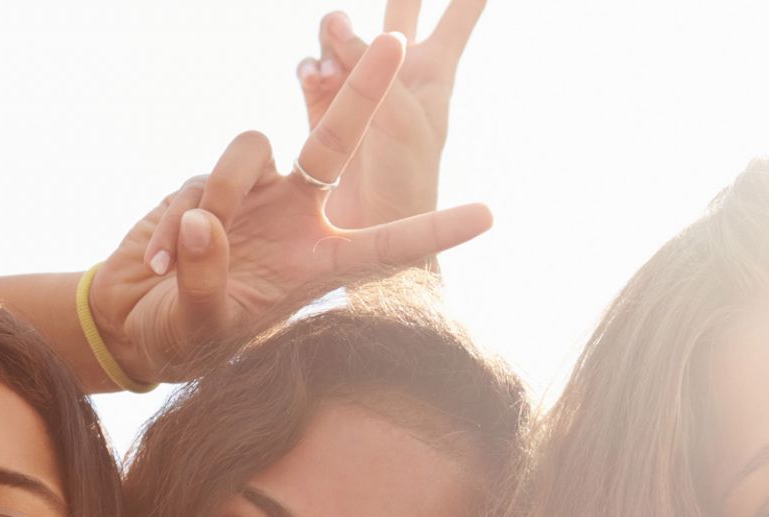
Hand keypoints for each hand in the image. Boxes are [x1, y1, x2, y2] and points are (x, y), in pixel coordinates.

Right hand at [88, 32, 489, 385]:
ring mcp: (256, 197)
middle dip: (363, 92)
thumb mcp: (197, 324)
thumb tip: (204, 222)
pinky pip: (200, 178)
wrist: (137, 323)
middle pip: (335, 142)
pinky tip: (157, 263)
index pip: (385, 244)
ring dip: (216, 195)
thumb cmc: (181, 340)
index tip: (488, 214)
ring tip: (180, 256)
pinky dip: (174, 221)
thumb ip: (205, 276)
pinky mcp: (212, 184)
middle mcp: (297, 222)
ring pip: (250, 148)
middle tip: (396, 41)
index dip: (433, 229)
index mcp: (317, 265)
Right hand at [296, 2, 487, 229]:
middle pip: (400, 10)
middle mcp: (397, 77)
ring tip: (335, 52)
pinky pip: (312, 72)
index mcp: (433, 76)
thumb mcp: (399, 113)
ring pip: (341, 35)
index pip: (458, 18)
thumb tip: (335, 24)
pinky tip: (315, 78)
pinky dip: (310, 68)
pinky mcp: (322, 114)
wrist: (372, 242)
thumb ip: (369, 59)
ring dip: (335, 34)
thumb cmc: (404, 181)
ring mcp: (357, 92)